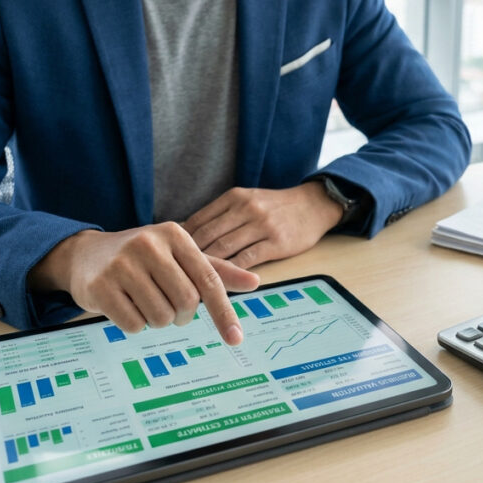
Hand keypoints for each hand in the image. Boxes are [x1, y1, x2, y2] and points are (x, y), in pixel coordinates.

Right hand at [27, 224, 259, 344]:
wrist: (86, 255)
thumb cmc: (143, 258)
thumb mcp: (179, 256)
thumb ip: (216, 271)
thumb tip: (255, 282)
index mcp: (174, 234)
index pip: (208, 280)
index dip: (224, 312)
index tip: (236, 339)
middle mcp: (148, 244)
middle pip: (186, 303)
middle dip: (182, 315)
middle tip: (169, 306)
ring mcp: (122, 264)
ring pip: (161, 317)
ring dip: (158, 320)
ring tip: (144, 301)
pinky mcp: (100, 287)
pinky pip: (134, 325)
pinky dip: (134, 324)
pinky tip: (124, 305)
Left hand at [182, 183, 342, 268]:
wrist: (313, 205)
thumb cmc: (275, 207)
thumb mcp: (247, 200)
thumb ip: (221, 215)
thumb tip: (185, 234)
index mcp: (234, 197)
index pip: (198, 220)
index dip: (180, 242)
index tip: (168, 259)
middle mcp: (245, 208)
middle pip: (207, 236)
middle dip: (187, 258)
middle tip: (173, 277)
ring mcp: (261, 225)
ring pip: (224, 249)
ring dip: (207, 268)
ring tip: (192, 284)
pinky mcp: (276, 242)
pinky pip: (246, 260)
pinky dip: (230, 273)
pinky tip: (220, 284)